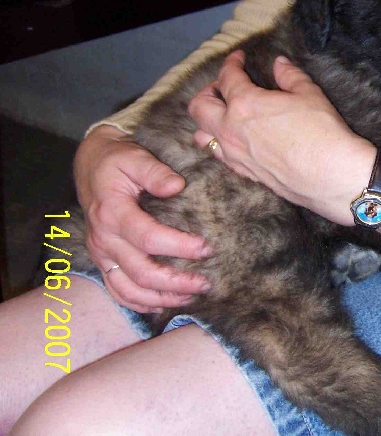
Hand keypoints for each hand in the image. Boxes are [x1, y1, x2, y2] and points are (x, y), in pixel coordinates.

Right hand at [74, 125, 210, 312]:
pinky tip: (163, 305)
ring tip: (191, 298)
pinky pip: (118, 291)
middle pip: (141, 272)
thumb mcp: (135, 157)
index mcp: (113, 213)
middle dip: (176, 283)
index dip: (179, 246)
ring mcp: (101, 254)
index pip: (149, 237)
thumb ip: (155, 172)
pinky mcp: (103, 261)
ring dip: (161, 298)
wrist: (91, 164)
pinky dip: (140, 304)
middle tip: (205, 283)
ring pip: (129, 290)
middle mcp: (104, 239)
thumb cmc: (118, 160)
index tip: (206, 249)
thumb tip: (176, 186)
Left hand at [188, 51, 380, 226]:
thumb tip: (280, 63)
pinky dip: (220, 144)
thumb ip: (290, 76)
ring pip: (202, 136)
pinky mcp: (245, 174)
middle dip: (207, 92)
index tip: (238, 57)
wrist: (331, 175)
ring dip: (207, 122)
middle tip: (222, 86)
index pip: (227, 77)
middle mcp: (231, 130)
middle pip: (200, 108)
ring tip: (222, 115)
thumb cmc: (321, 131)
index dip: (231, 63)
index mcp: (244, 104)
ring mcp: (235, 155)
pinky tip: (235, 140)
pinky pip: (220, 157)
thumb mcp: (309, 94)